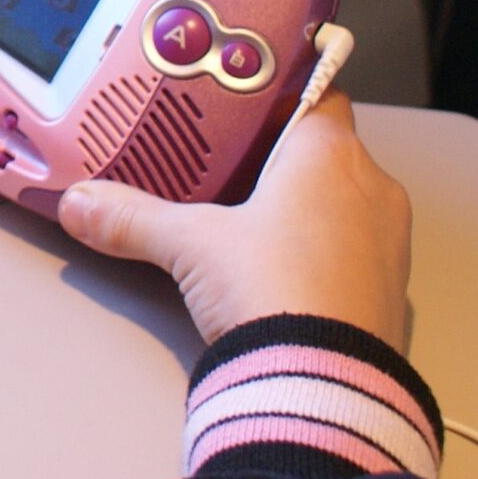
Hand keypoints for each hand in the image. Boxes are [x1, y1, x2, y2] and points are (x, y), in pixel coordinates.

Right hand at [58, 93, 412, 348]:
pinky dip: (326, 256)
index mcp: (330, 156)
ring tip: (254, 227)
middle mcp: (373, 190)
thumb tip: (85, 203)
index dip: (284, 91)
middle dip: (283, 159)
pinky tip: (284, 275)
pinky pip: (359, 254)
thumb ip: (131, 217)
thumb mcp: (189, 245)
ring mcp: (390, 244)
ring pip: (347, 203)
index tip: (253, 97)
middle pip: (328, 151)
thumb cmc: (277, 294)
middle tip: (235, 167)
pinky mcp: (392, 293)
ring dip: (308, 210)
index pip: (319, 93)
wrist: (326, 387)